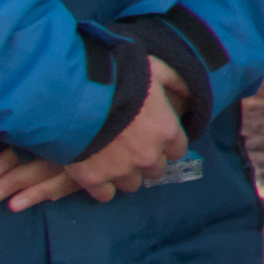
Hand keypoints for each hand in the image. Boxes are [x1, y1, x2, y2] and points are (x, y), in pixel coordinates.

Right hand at [0, 65, 190, 210]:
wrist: (73, 92)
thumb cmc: (116, 75)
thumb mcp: (153, 68)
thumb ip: (175, 81)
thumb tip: (190, 91)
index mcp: (166, 130)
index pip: (178, 150)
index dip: (166, 144)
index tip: (154, 138)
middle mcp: (148, 154)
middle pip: (156, 169)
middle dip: (146, 159)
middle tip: (130, 147)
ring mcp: (122, 169)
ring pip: (132, 184)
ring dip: (125, 174)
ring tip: (111, 159)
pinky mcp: (94, 179)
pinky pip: (105, 195)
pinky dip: (101, 187)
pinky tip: (96, 174)